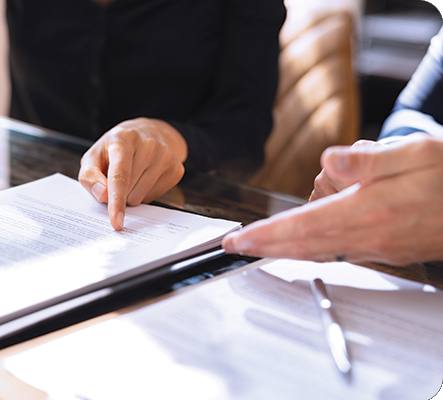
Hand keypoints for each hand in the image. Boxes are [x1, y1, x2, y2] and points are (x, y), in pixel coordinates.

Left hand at [78, 117, 186, 230]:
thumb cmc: (115, 148)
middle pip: (128, 191)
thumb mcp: (94, 157)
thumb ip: (89, 176)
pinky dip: (144, 194)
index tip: (116, 222)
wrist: (147, 133)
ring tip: (132, 175)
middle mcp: (148, 144)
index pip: (120, 176)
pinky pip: (153, 198)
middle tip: (117, 175)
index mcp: (123, 138)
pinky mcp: (177, 168)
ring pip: (141, 198)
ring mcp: (166, 156)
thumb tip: (102, 195)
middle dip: (118, 193)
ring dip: (131, 194)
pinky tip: (145, 177)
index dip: (116, 201)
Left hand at [222, 134, 442, 265]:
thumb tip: (329, 159)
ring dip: (283, 247)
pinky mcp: (384, 251)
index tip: (239, 240)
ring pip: (318, 251)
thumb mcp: (417, 153)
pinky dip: (309, 249)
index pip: (304, 225)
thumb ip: (369, 160)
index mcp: (371, 209)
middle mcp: (370, 234)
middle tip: (234, 247)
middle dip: (264, 246)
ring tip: (256, 239)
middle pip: (303, 244)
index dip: (267, 234)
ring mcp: (377, 247)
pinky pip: (336, 252)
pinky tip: (296, 244)